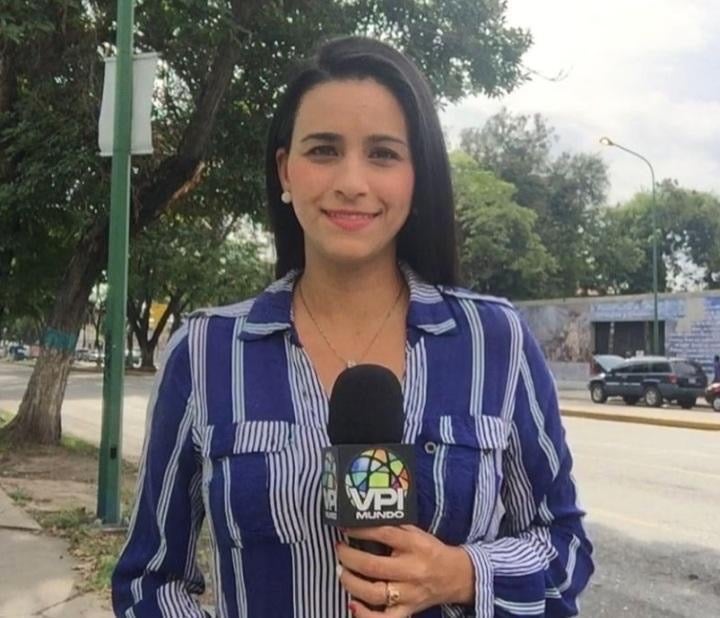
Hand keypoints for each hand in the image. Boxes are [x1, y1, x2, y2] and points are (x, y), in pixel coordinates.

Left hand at [336, 525, 473, 616]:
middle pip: (374, 566)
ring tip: (341, 571)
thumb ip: (394, 527)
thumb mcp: (417, 533)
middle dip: (350, 558)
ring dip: (352, 582)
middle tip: (339, 549)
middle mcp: (412, 570)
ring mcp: (409, 593)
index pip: (385, 534)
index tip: (345, 527)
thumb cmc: (431, 550)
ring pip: (375, 593)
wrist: (457, 576)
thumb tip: (362, 520)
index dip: (361, 530)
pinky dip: (366, 615)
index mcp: (415, 545)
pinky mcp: (409, 610)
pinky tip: (352, 605)